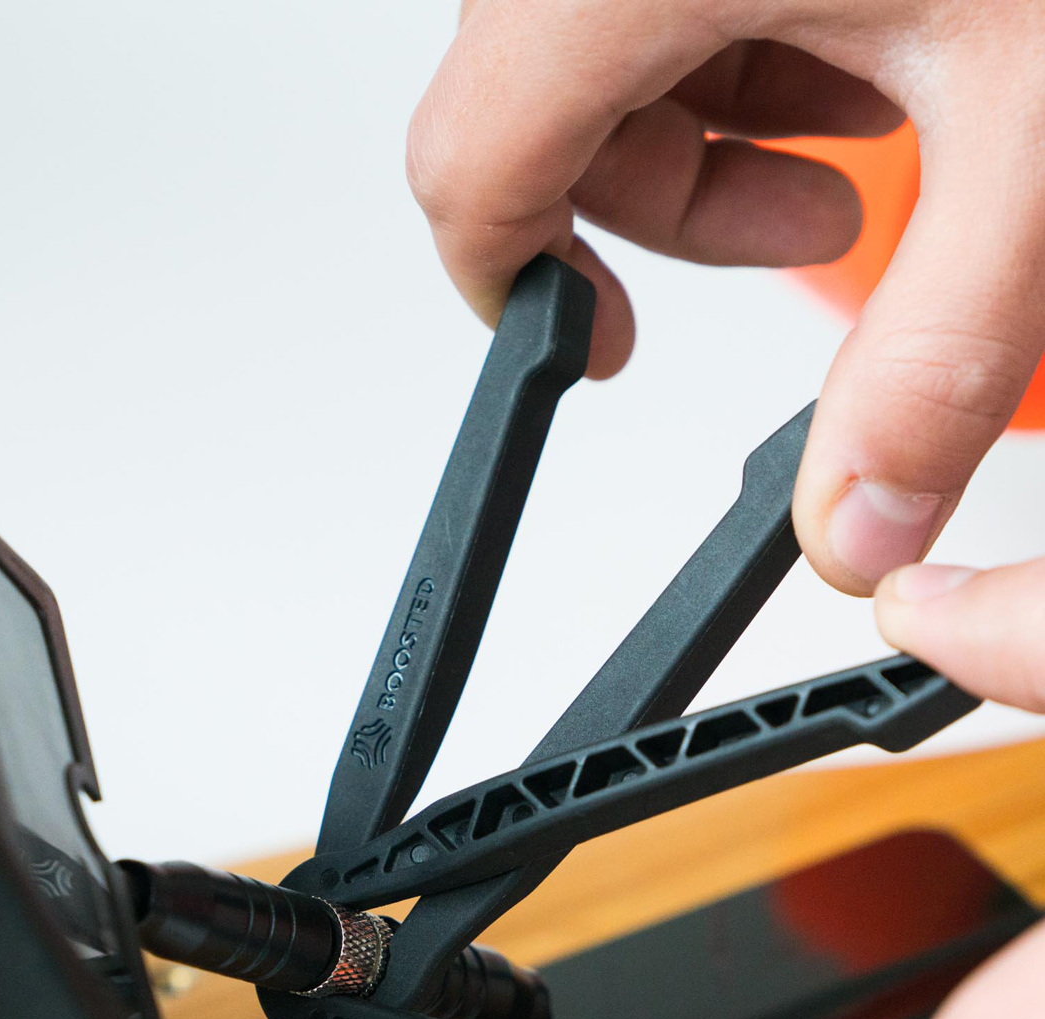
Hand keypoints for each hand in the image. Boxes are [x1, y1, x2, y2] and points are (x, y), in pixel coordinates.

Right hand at [407, 0, 1044, 595]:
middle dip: (670, 198)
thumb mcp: (1037, 114)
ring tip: (882, 109)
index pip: (470, 172)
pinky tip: (878, 18)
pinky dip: (746, 15)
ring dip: (719, 103)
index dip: (514, 287)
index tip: (592, 343)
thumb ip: (939, 348)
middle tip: (821, 220)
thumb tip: (859, 526)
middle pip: (538, 107)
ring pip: (597, 30)